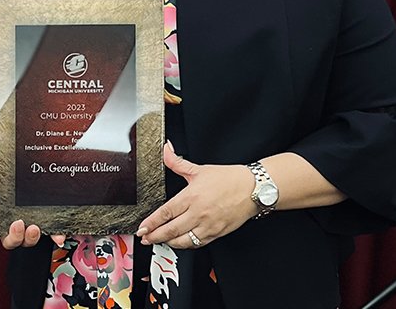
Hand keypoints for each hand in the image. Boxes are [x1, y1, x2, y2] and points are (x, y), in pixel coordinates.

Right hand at [0, 161, 65, 248]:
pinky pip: (48, 231)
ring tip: (34, 228)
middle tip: (18, 224)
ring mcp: (25, 222)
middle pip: (9, 241)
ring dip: (31, 238)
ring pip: (27, 240)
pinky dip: (53, 235)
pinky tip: (57, 235)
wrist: (12, 161)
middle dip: (14, 237)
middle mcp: (6, 223)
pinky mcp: (40, 218)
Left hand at [136, 141, 255, 247]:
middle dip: (154, 236)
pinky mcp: (216, 233)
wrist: (253, 189)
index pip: (165, 213)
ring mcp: (208, 226)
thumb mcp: (200, 169)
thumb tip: (166, 150)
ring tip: (159, 240)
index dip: (151, 223)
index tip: (142, 228)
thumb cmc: (228, 179)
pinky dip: (185, 245)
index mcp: (192, 196)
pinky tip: (179, 242)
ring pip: (182, 241)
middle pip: (170, 230)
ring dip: (168, 243)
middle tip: (145, 238)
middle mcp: (198, 213)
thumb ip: (178, 162)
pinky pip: (197, 244)